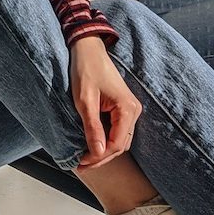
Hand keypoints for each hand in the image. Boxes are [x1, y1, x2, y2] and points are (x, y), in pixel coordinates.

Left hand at [69, 35, 142, 170]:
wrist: (88, 49)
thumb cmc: (86, 70)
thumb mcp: (85, 101)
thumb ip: (92, 128)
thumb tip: (98, 153)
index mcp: (127, 109)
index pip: (116, 144)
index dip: (99, 157)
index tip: (81, 162)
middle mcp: (133, 110)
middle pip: (120, 145)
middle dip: (101, 157)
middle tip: (80, 164)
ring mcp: (130, 109)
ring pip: (119, 140)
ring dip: (103, 150)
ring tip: (83, 158)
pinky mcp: (122, 107)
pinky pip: (116, 130)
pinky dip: (104, 139)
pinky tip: (90, 143)